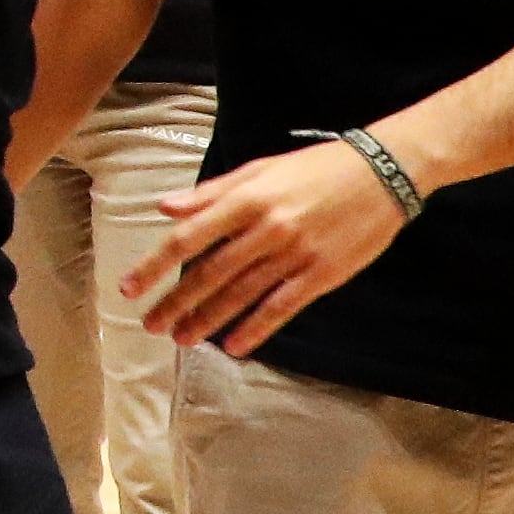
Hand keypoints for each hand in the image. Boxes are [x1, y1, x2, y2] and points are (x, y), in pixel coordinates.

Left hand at [127, 139, 413, 354]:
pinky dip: (256, 328)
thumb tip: (166, 207)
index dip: (156, 264)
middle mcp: (267, 228)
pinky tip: (234, 345)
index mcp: (247, 199)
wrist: (383, 172)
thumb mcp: (260, 169)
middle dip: (176, 302)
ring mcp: (295, 254)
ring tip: (182, 339)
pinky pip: (281, 307)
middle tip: (149, 325)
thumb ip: (211, 192)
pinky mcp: (322, 275)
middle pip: (211, 272)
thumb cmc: (316, 168)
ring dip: (208, 319)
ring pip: (242, 294)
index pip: (189, 237)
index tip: (130, 287)